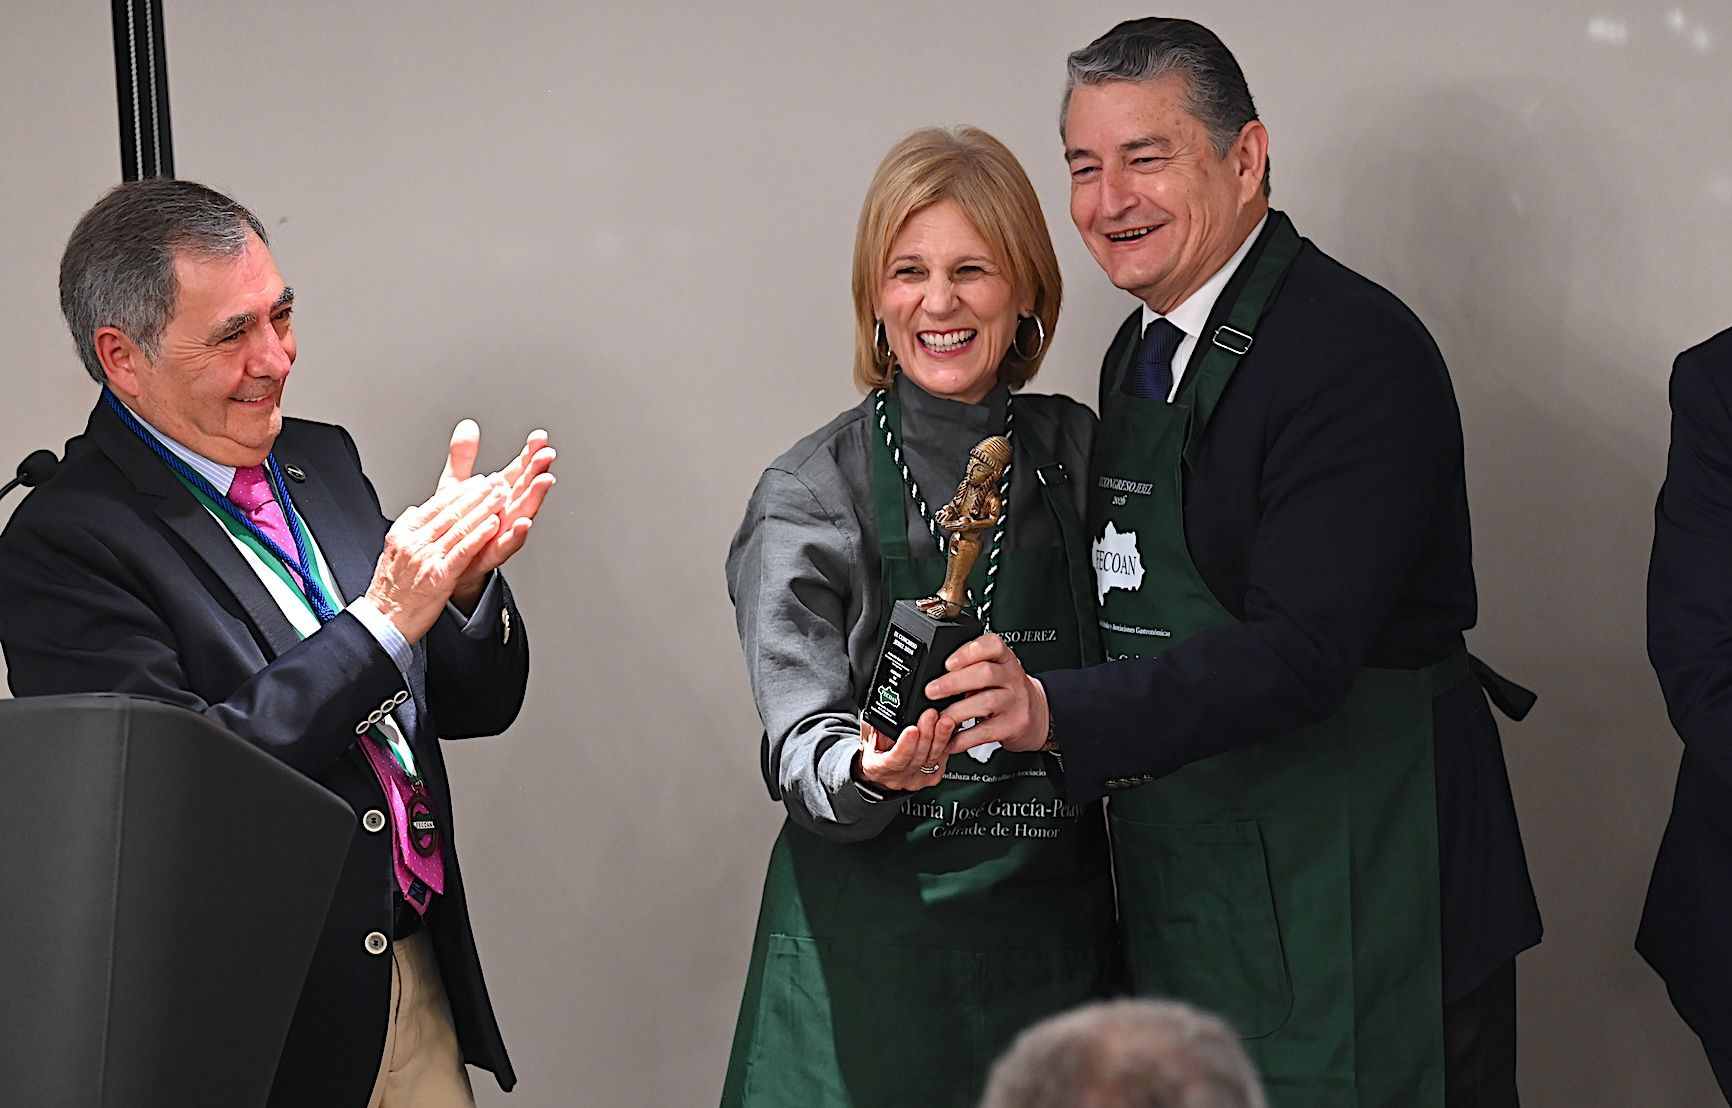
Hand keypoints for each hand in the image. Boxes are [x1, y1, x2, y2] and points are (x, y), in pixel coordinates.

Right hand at [361, 474, 505, 641]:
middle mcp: (414, 542)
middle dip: (476, 495)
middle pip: (450, 512)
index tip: (477, 481)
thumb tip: (413, 512)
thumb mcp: (390, 553)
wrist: (383, 622)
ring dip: (483, 510)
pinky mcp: (440, 575)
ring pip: (459, 527)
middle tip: (494, 482)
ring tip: (499, 497)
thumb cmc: (390, 592)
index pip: (435, 505)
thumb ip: (405, 530)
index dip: (459, 491)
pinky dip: (479, 535)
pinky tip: (492, 525)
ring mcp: (427, 558)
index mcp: (403, 534)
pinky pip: (463, 550)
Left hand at [439, 420, 556, 607]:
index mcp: (500, 493)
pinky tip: (524, 523)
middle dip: (537, 470)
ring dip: (536, 497)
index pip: (519, 469)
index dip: (529, 452)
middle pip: (526, 487)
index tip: (539, 437)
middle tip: (546, 454)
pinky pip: (507, 543)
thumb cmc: (457, 525)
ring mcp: (503, 531)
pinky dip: (517, 535)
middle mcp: (507, 510)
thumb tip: (468, 426)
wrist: (448, 562)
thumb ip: (463, 457)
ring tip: (544, 480)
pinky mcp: (493, 552)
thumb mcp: (456, 485)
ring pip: (524, 511)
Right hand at [858, 709, 955, 791]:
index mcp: (876, 767)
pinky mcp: (931, 777)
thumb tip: (887, 700)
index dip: (905, 746)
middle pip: (917, 758)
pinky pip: (943, 761)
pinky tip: (952, 730)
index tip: (912, 729)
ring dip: (941, 738)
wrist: (880, 765)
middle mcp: (897, 777)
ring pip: (932, 759)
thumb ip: (876, 721)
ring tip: (946, 720)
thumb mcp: (867, 732)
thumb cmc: (873, 747)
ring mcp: (915, 779)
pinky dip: (948, 744)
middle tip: (931, 714)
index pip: (893, 760)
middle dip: (927, 734)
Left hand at [925, 633, 1049, 753]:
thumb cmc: (1006, 690)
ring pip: (985, 702)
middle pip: (985, 673)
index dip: (968, 652)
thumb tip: (934, 680)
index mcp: (1005, 659)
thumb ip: (971, 669)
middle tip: (931, 691)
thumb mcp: (995, 671)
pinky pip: (985, 732)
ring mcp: (1015, 702)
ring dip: (956, 712)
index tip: (948, 663)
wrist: (1038, 714)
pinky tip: (950, 740)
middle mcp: (1012, 677)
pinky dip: (963, 738)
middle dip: (954, 682)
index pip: (992, 645)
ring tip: (939, 718)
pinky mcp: (1013, 726)